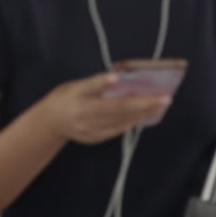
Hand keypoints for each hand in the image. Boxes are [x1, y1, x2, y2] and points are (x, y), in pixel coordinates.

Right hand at [42, 73, 171, 144]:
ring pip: (122, 122)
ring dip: (143, 114)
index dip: (117, 88)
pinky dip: (132, 122)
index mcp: (79, 101)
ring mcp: (91, 130)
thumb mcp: (75, 86)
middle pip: (119, 110)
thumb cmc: (64, 98)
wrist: (50, 122)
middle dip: (144, 105)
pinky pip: (118, 129)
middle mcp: (85, 117)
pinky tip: (144, 115)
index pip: (101, 93)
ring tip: (160, 106)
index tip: (133, 83)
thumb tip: (118, 78)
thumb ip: (95, 83)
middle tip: (165, 98)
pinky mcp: (96, 138)